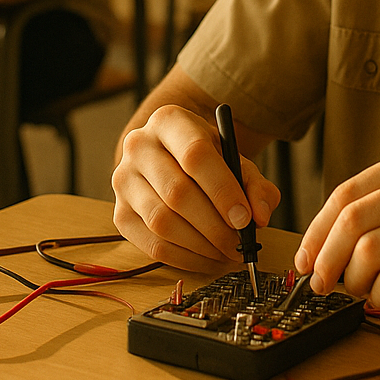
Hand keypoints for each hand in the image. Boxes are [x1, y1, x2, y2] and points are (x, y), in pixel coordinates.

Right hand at [112, 104, 282, 271]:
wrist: (169, 158)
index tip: (245, 219)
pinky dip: (185, 258)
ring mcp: (123, 181)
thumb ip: (254, 185)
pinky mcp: (120, 214)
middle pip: (177, 192)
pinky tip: (207, 258)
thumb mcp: (234, 159)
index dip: (222, 190)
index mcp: (169, 121)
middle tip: (241, 244)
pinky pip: (152, 245)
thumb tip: (260, 216)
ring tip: (227, 252)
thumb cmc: (206, 159)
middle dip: (215, 226)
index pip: (195, 155)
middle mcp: (138, 146)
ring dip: (201, 246)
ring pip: (162, 222)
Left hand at [295, 144, 379, 310]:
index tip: (305, 256)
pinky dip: (378, 297)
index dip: (317, 228)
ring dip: (351, 280)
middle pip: (351, 220)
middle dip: (324, 257)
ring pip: (368, 252)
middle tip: (317, 281)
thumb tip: (329, 236)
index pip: (347, 192)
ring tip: (359, 290)